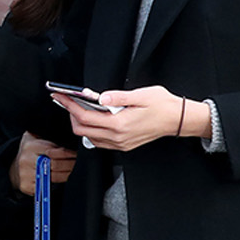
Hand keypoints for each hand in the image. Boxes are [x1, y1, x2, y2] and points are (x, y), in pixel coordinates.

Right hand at [12, 135, 76, 196]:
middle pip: (55, 165)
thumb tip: (69, 140)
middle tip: (78, 163)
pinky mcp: (27, 186)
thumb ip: (49, 139)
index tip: (76, 154)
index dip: (68, 154)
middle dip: (70, 164)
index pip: (53, 151)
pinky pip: (47, 187)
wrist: (13, 167)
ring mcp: (26, 175)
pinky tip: (63, 178)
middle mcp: (26, 160)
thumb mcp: (35, 139)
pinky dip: (58, 184)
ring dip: (67, 174)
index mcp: (30, 146)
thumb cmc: (30, 152)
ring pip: (53, 177)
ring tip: (73, 170)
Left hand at [55, 86, 207, 152]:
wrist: (178, 120)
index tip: (61, 96)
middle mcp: (118, 137)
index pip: (85, 116)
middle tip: (68, 101)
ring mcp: (120, 143)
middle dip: (71, 115)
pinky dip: (91, 131)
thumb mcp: (141, 95)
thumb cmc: (162, 105)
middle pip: (82, 129)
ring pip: (89, 137)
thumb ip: (117, 97)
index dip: (70, 105)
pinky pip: (100, 141)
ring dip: (80, 123)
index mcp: (119, 124)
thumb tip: (99, 97)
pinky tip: (93, 119)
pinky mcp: (124, 145)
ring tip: (79, 108)